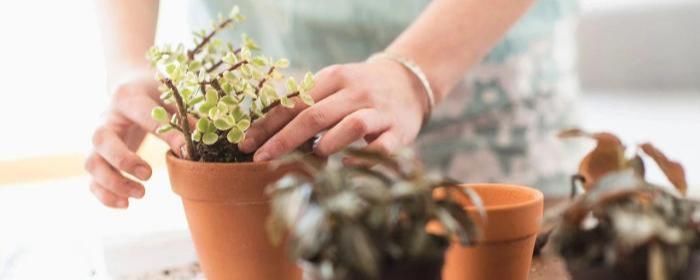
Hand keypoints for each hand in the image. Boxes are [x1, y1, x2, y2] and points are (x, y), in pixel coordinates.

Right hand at [85, 70, 184, 207]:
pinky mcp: (97, 156)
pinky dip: (104, 195)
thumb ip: (184, 117)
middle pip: (101, 140)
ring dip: (113, 183)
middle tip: (149, 174)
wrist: (128, 87)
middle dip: (123, 161)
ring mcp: (97, 139)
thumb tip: (201, 142)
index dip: (165, 134)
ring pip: (92, 164)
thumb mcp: (170, 97)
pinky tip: (126, 204)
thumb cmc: (155, 93)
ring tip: (141, 194)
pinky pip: (92, 180)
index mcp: (128, 98)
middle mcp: (106, 118)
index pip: (143, 116)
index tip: (185, 152)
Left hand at [239, 59, 427, 160]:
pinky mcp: (400, 131)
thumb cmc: (358, 89)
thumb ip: (303, 100)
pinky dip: (365, 157)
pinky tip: (348, 165)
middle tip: (260, 158)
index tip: (245, 143)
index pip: (294, 101)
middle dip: (284, 139)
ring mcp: (379, 111)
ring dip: (328, 143)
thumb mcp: (332, 84)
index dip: (267, 123)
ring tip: (314, 155)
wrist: (409, 81)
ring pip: (352, 125)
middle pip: (315, 115)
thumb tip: (259, 125)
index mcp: (334, 78)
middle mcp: (356, 91)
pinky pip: (383, 147)